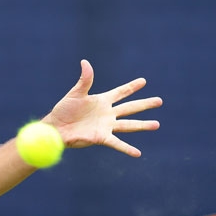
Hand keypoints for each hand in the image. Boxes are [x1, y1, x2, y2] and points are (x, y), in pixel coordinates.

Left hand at [43, 60, 162, 156]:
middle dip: (145, 104)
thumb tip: (85, 62)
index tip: (143, 81)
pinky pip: (116, 143)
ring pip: (128, 125)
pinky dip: (127, 148)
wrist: (55, 127)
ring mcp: (106, 126)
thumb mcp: (75, 93)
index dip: (131, 87)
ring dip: (142, 125)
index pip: (120, 92)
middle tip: (159, 101)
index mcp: (102, 101)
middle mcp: (107, 114)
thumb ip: (85, 80)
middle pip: (130, 108)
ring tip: (156, 125)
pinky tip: (138, 153)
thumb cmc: (63, 110)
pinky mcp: (101, 137)